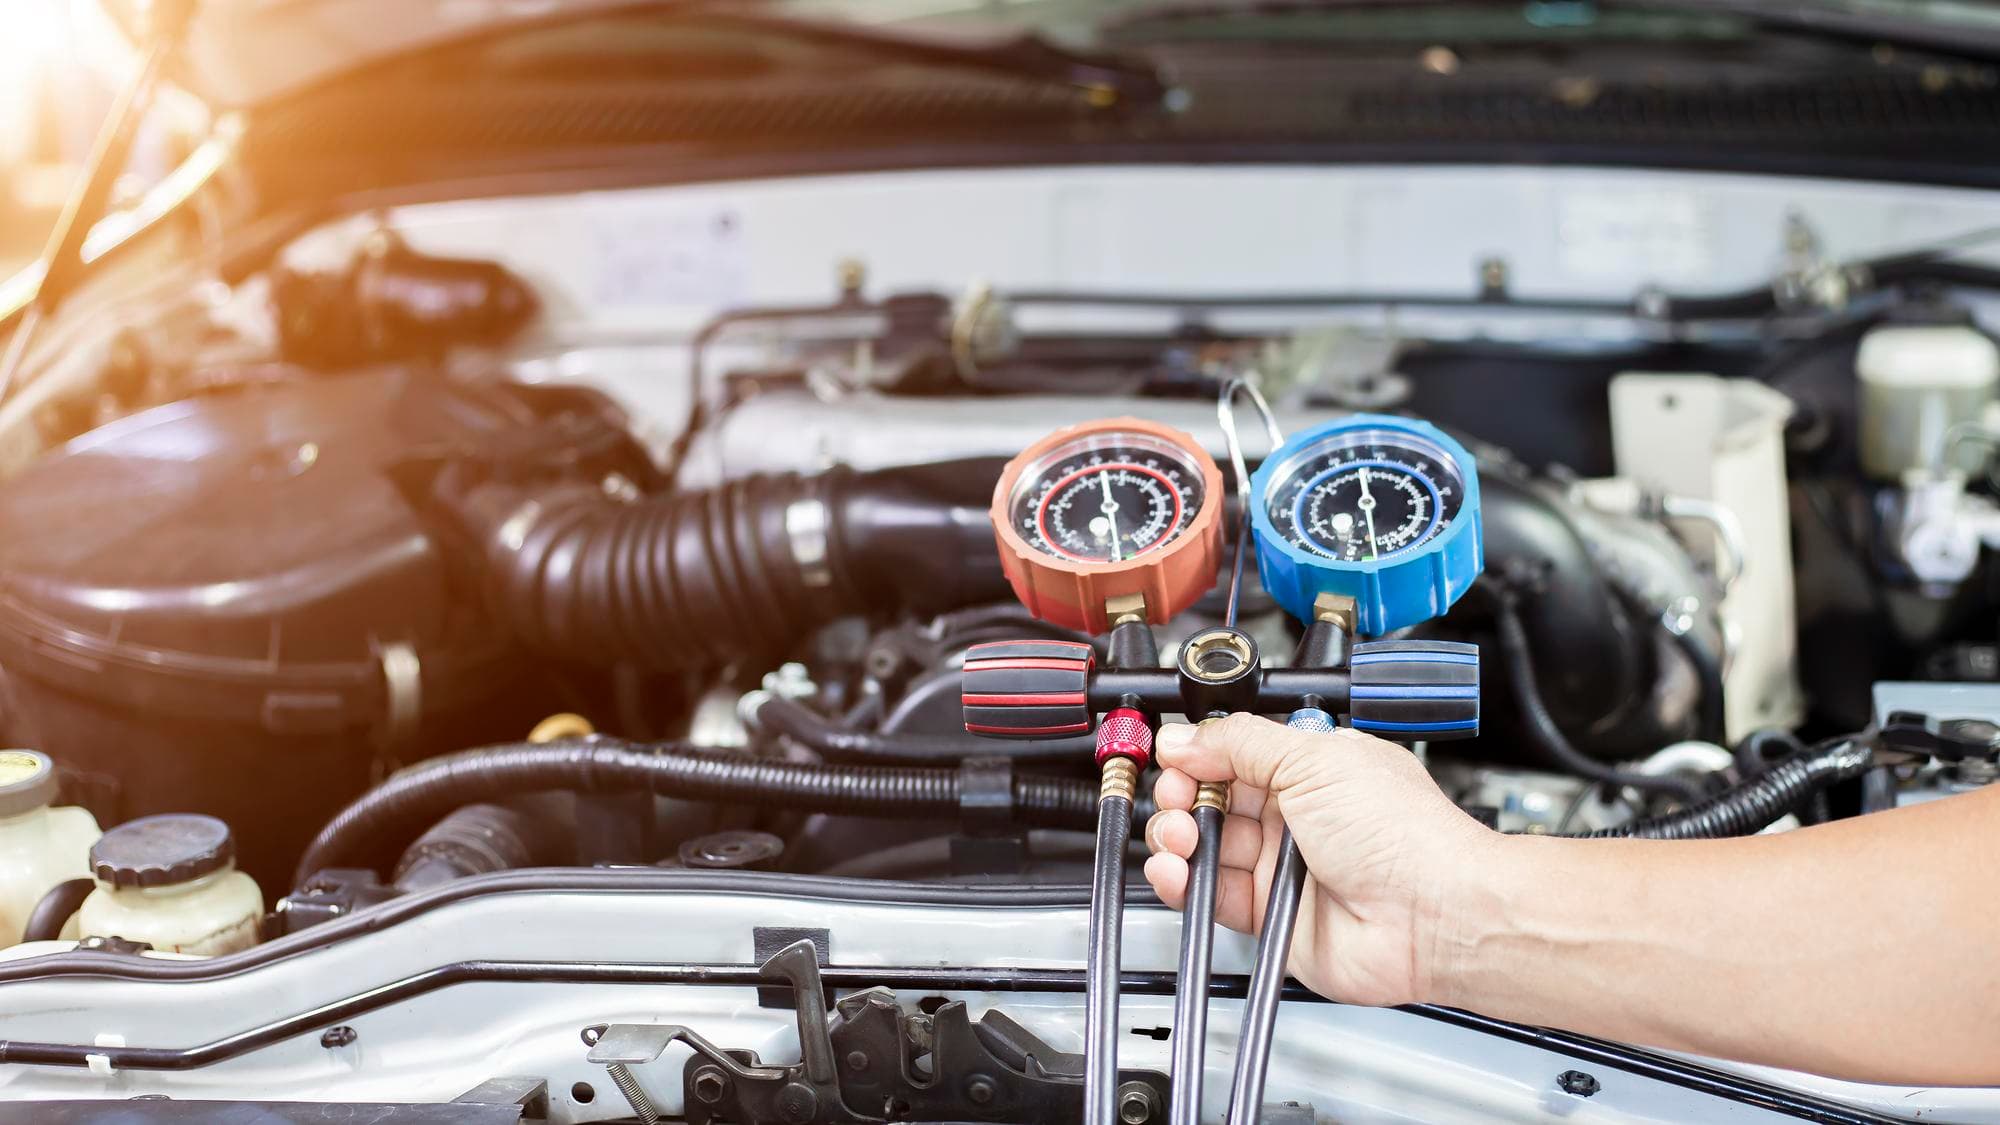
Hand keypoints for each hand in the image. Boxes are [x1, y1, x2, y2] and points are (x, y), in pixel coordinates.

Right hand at [1143, 713, 1497, 1006]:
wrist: (1433, 915)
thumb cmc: (1403, 836)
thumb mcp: (1315, 760)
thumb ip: (1240, 744)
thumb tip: (1185, 737)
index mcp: (1311, 770)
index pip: (1235, 756)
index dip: (1201, 757)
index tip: (1177, 758)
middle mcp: (1295, 816)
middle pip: (1213, 801)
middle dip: (1183, 796)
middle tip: (1180, 798)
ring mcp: (1281, 867)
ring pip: (1206, 848)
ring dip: (1179, 837)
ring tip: (1181, 835)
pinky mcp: (1269, 915)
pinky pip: (1211, 896)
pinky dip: (1184, 882)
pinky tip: (1178, 869)